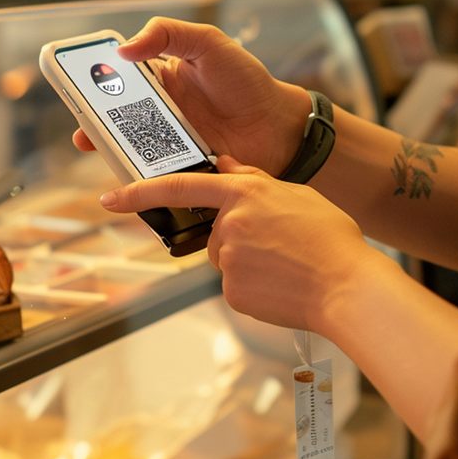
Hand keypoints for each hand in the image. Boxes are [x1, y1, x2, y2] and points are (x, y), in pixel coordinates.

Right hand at [73, 17, 310, 177]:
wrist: (279, 126)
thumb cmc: (246, 80)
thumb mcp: (209, 42)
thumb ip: (168, 34)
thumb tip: (124, 48)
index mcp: (159, 79)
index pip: (116, 79)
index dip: (93, 82)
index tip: (75, 85)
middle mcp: (158, 112)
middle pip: (114, 118)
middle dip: (92, 123)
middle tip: (83, 128)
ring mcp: (167, 142)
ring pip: (126, 148)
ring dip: (110, 151)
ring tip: (100, 151)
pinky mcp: (178, 169)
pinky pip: (150, 174)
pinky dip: (136, 177)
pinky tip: (128, 176)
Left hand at [99, 156, 388, 332]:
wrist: (347, 286)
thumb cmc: (330, 237)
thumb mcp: (295, 193)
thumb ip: (252, 179)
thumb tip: (223, 166)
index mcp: (243, 194)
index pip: (179, 187)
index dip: (139, 192)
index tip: (110, 197)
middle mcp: (228, 225)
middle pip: (216, 232)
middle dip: (240, 238)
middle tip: (282, 245)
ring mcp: (228, 260)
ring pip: (228, 260)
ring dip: (251, 262)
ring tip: (289, 265)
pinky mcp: (232, 292)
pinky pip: (237, 286)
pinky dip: (256, 287)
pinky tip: (283, 285)